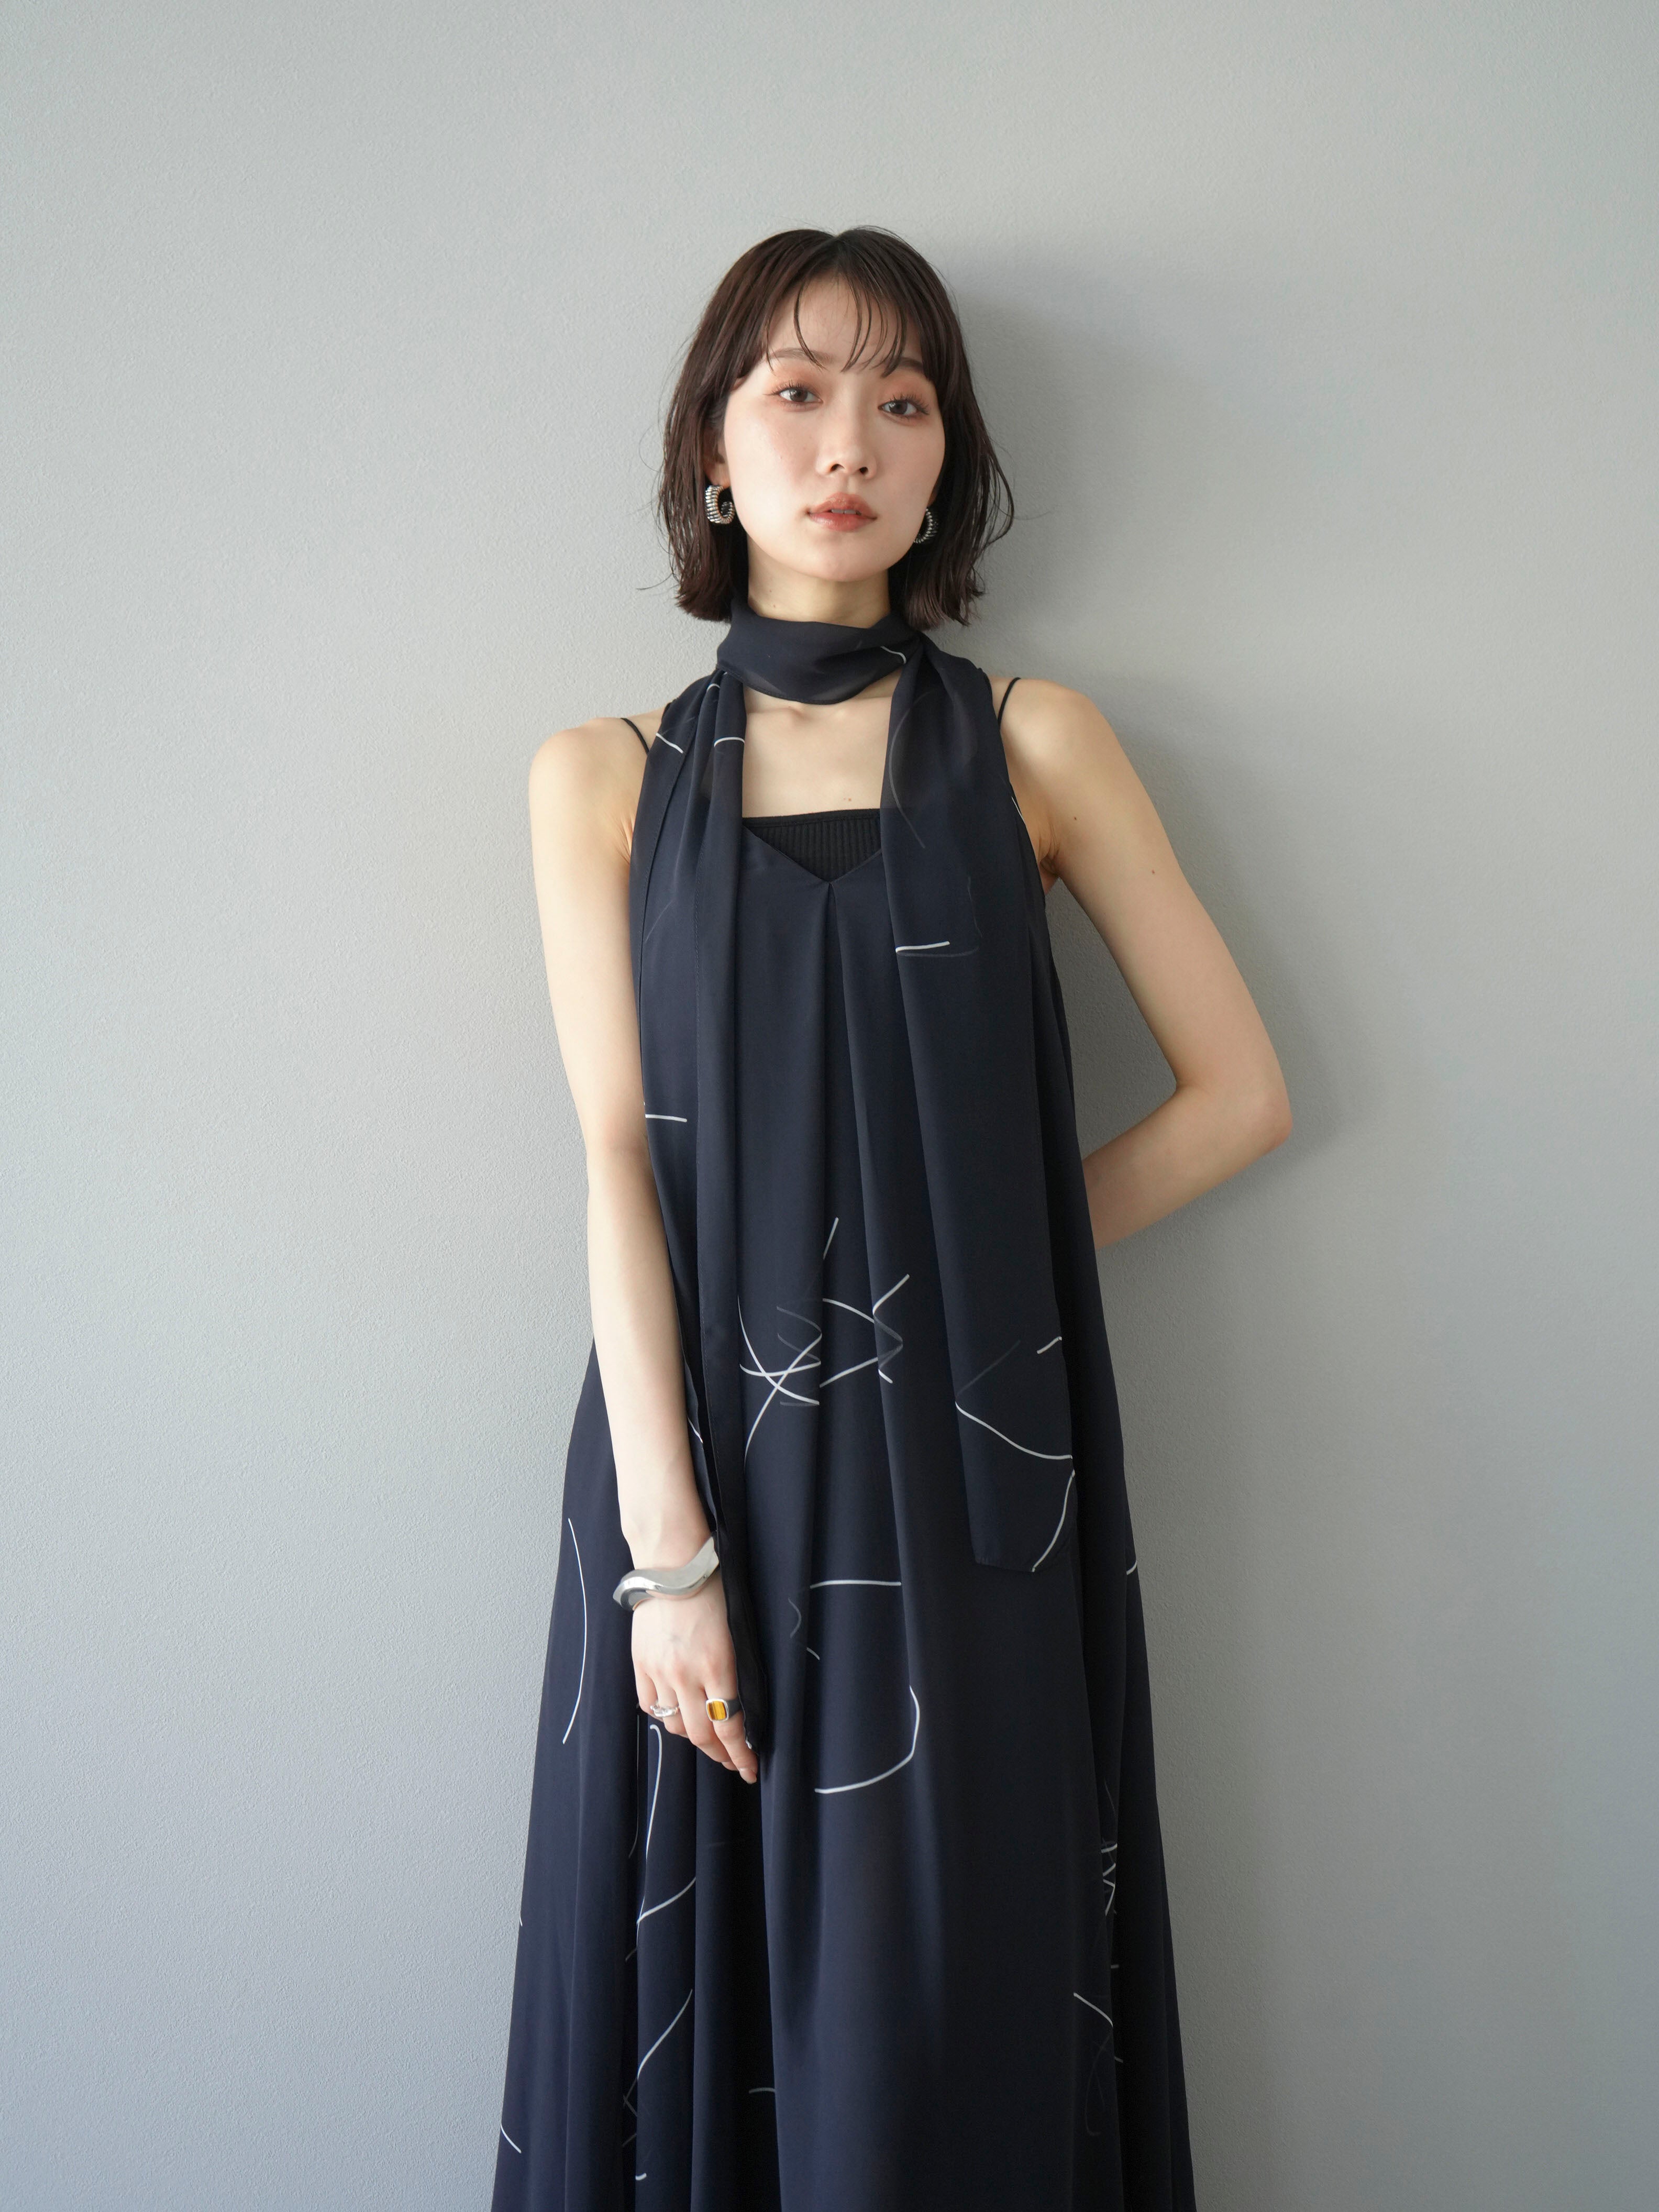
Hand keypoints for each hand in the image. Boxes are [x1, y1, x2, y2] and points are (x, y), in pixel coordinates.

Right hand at [632, 1569, 757, 1783]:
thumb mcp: (736, 1630)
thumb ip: (736, 1671)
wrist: (671, 1564)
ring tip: (707, 1740)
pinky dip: (665, 1716)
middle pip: (702, 1734)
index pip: (731, 1725)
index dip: (741, 1754)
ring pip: (676, 1725)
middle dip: (720, 1755)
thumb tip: (739, 1707)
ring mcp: (660, 1671)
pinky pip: (651, 1706)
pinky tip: (676, 1715)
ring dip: (694, 1739)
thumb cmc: (712, 1589)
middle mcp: (687, 1674)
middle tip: (732, 1763)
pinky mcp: (641, 1664)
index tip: (749, 1769)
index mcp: (718, 1664)